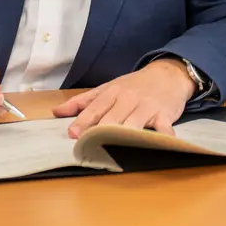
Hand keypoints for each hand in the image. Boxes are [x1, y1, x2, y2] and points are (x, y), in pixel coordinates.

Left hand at [51, 59, 195, 137]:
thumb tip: (56, 112)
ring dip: (125, 137)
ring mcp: (147, 107)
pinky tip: (159, 146)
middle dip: (101, 133)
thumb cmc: (134, 85)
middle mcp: (128, 99)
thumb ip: (83, 102)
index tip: (73, 135)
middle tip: (90, 148)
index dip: (83, 122)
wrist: (168, 74)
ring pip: (133, 124)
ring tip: (115, 152)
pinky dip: (162, 138)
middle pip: (112, 119)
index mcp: (112, 92)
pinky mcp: (164, 115)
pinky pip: (163, 128)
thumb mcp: (108, 88)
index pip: (95, 109)